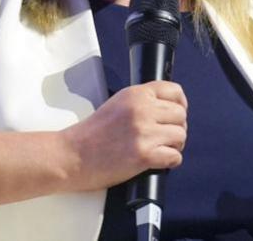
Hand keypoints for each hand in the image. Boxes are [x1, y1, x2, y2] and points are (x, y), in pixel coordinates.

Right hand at [60, 81, 187, 191]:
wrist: (71, 155)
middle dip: (177, 127)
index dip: (180, 104)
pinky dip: (170, 161)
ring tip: (162, 149)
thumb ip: (141, 102)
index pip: (174, 91)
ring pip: (180, 135)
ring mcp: (144, 132)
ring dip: (175, 145)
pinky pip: (174, 156)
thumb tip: (167, 109)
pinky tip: (159, 161)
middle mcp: (142, 109)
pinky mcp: (144, 155)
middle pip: (181, 115)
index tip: (177, 114)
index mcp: (135, 94)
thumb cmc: (90, 134)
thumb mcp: (117, 104)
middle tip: (167, 137)